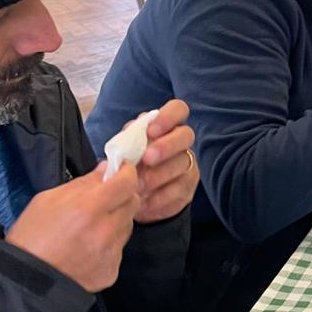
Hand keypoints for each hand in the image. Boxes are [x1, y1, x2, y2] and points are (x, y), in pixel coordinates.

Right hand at [6, 165, 139, 292]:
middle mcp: (105, 230)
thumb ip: (83, 183)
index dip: (128, 172)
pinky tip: (88, 248)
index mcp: (88, 208)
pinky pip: (118, 249)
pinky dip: (108, 244)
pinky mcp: (111, 271)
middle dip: (123, 195)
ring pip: (126, 226)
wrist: (25, 282)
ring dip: (116, 220)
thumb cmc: (31, 237)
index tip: (123, 169)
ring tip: (91, 226)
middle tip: (106, 197)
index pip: (127, 183)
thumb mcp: (48, 199)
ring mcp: (110, 253)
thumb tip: (106, 170)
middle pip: (132, 203)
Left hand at [133, 99, 196, 223]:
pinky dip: (159, 197)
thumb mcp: (125, 151)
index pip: (178, 109)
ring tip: (138, 186)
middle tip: (147, 158)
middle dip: (166, 146)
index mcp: (166, 125)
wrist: (134, 196)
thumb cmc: (130, 164)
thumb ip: (126, 143)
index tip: (151, 131)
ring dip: (159, 175)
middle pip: (186, 135)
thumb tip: (123, 145)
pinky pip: (179, 190)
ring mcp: (188, 164)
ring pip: (183, 164)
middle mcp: (181, 142)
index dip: (168, 117)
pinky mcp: (188, 188)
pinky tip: (144, 202)